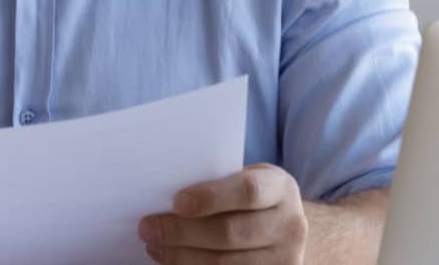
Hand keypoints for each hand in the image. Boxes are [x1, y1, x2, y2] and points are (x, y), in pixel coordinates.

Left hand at [139, 164, 308, 263]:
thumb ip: (217, 185)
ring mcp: (285, 258)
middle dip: (183, 232)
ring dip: (182, 256)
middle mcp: (290, 224)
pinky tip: (173, 262)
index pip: (248, 191)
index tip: (176, 202)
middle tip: (148, 228)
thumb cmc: (251, 199)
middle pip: (231, 232)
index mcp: (281, 188)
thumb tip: (165, 197)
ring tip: (154, 246)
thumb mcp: (245, 180)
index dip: (211, 197)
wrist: (284, 228)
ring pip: (225, 263)